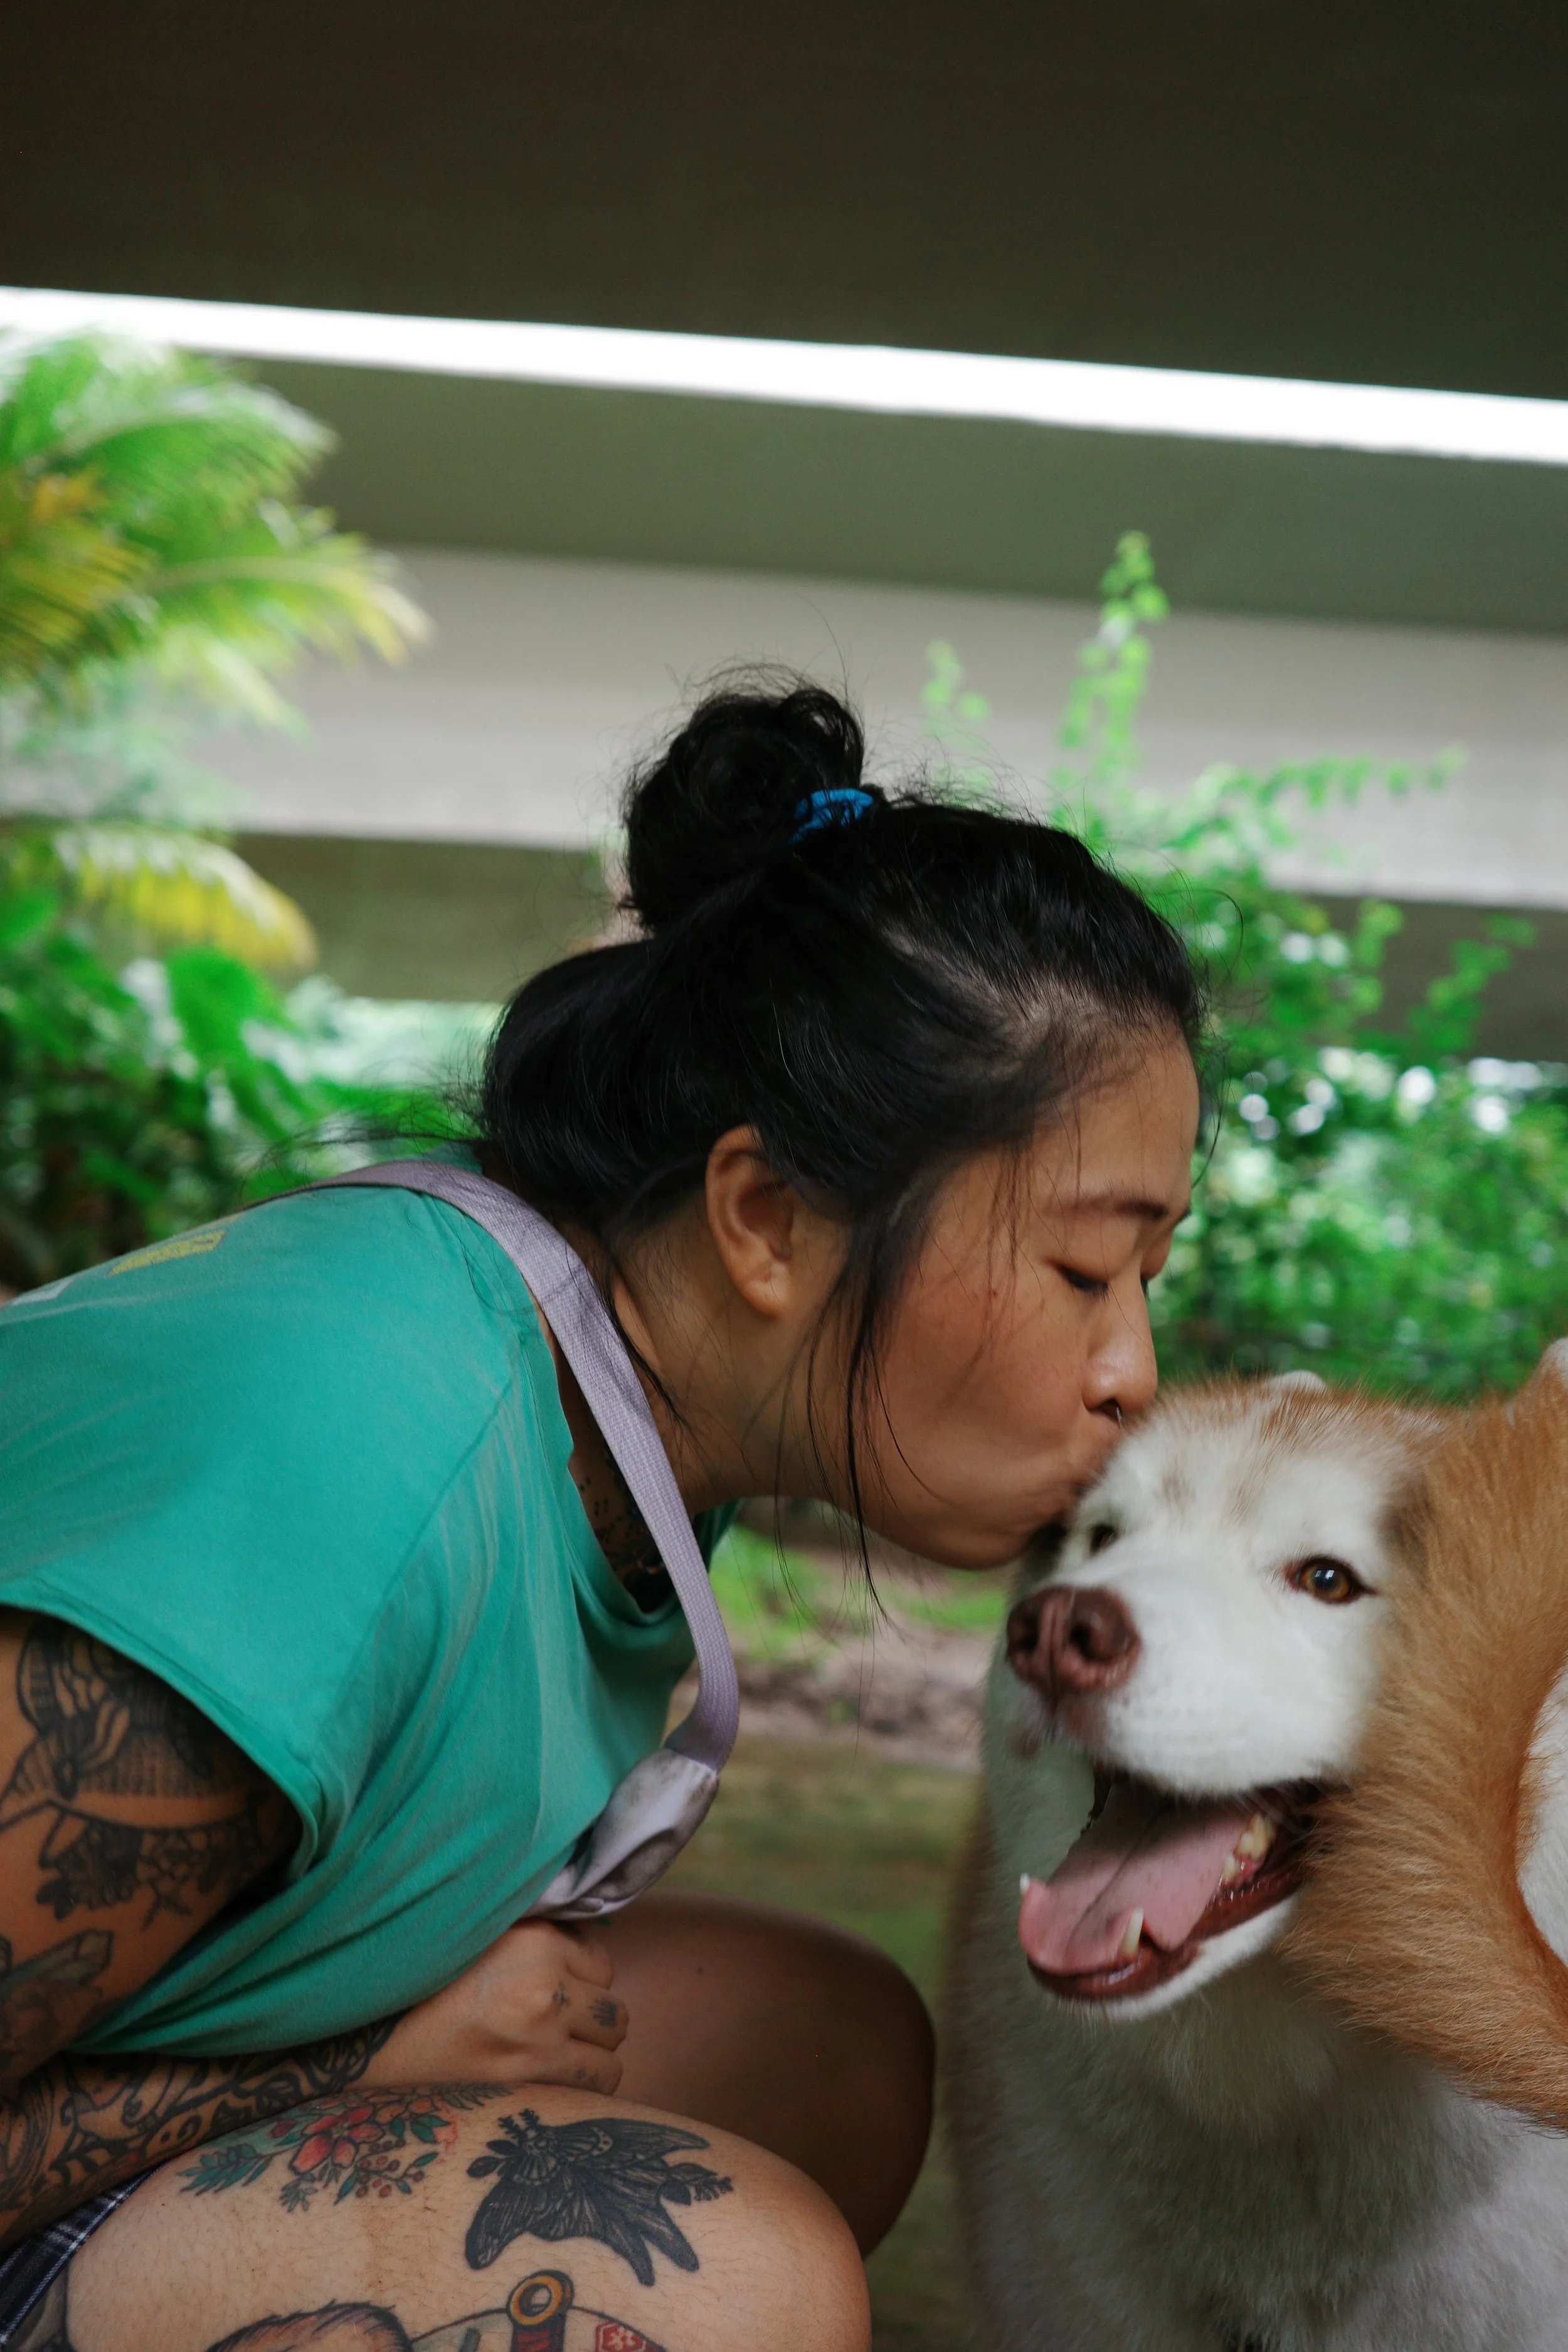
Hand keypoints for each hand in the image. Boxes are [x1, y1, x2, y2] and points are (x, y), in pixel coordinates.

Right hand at [363, 1921, 628, 2093]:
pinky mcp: (526, 2083)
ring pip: (612, 2050)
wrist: (367, 2042)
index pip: (601, 1960)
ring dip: (593, 2053)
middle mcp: (545, 1986)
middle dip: (593, 2017)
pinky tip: (555, 2082)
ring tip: (560, 2055)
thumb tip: (576, 1944)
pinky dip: (584, 2086)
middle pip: (614, 2007)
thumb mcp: (480, 1936)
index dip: (581, 1976)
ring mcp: (539, 2039)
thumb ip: (533, 1937)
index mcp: (534, 1940)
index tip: (558, 1988)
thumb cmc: (421, 1985)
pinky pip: (596, 2085)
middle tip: (560, 2026)